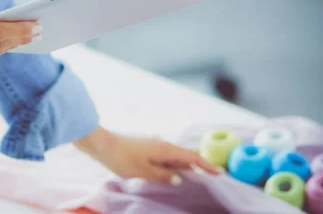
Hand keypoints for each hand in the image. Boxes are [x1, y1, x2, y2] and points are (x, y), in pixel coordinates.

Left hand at [74, 127, 221, 183]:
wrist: (101, 144)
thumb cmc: (121, 157)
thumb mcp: (143, 171)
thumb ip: (163, 176)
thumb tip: (180, 179)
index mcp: (164, 148)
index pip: (191, 157)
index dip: (206, 165)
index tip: (220, 173)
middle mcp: (161, 144)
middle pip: (185, 156)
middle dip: (199, 166)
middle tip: (211, 179)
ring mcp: (154, 144)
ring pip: (175, 156)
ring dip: (186, 167)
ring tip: (195, 180)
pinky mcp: (146, 147)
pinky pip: (166, 157)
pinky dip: (174, 165)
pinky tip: (172, 174)